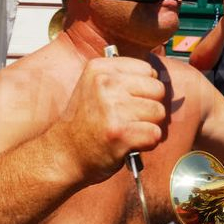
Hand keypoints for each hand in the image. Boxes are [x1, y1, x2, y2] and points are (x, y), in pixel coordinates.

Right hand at [51, 56, 165, 183]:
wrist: (64, 154)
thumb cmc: (86, 123)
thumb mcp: (95, 87)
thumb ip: (124, 78)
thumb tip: (158, 76)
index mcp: (100, 69)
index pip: (147, 69)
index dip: (145, 88)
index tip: (130, 101)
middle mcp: (105, 84)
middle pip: (158, 89)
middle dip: (151, 107)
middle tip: (131, 119)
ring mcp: (112, 108)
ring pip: (159, 112)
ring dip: (150, 126)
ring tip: (130, 131)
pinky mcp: (119, 133)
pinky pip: (155, 134)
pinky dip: (148, 143)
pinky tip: (132, 143)